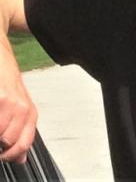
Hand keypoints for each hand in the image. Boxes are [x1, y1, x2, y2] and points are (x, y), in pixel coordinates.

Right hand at [0, 34, 37, 162]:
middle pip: (8, 141)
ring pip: (1, 132)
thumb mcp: (19, 104)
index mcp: (29, 111)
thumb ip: (21, 132)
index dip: (12, 155)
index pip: (25, 144)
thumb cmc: (6, 80)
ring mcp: (9, 101)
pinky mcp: (0, 96)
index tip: (3, 155)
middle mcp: (22, 107)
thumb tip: (21, 159)